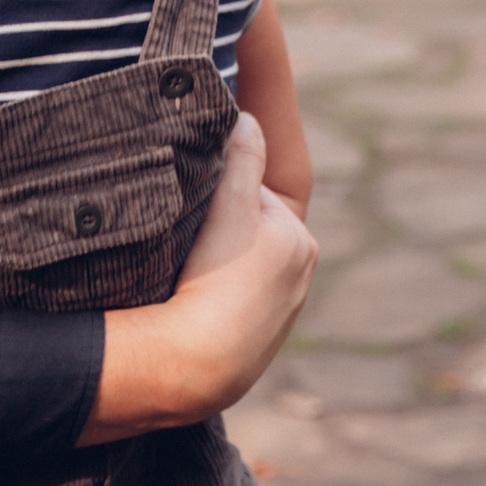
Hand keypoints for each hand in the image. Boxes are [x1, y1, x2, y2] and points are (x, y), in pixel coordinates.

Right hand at [80, 114, 318, 444]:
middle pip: (250, 232)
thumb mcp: (230, 207)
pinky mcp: (257, 344)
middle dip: (222, 229)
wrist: (199, 365)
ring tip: (185, 273)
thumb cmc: (218, 279)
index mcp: (300, 240)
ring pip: (241, 269)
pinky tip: (191, 302)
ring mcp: (279, 314)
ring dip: (217, 264)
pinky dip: (216, 297)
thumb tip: (248, 121)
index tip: (198, 199)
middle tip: (186, 239)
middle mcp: (298, 277)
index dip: (223, 191)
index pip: (256, 196)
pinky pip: (234, 304)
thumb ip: (243, 160)